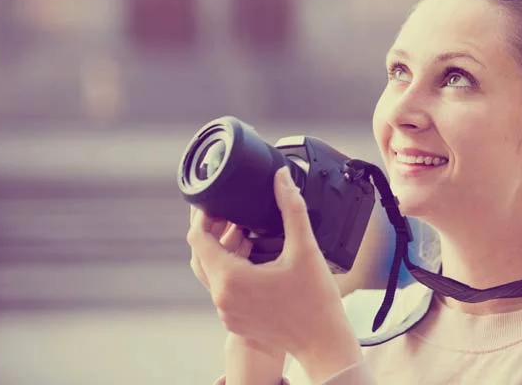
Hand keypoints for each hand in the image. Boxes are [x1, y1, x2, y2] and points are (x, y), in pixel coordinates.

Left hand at [187, 167, 361, 376]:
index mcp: (231, 278)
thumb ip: (291, 208)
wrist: (324, 342)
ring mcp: (227, 312)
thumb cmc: (315, 301)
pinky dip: (230, 268)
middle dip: (213, 229)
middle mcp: (222, 297)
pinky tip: (252, 255)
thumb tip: (281, 179)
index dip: (203, 215)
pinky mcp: (235, 320)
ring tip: (244, 229)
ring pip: (211, 272)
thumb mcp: (305, 248)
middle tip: (230, 211)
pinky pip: (222, 288)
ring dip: (222, 249)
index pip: (197, 238)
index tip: (217, 200)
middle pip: (201, 254)